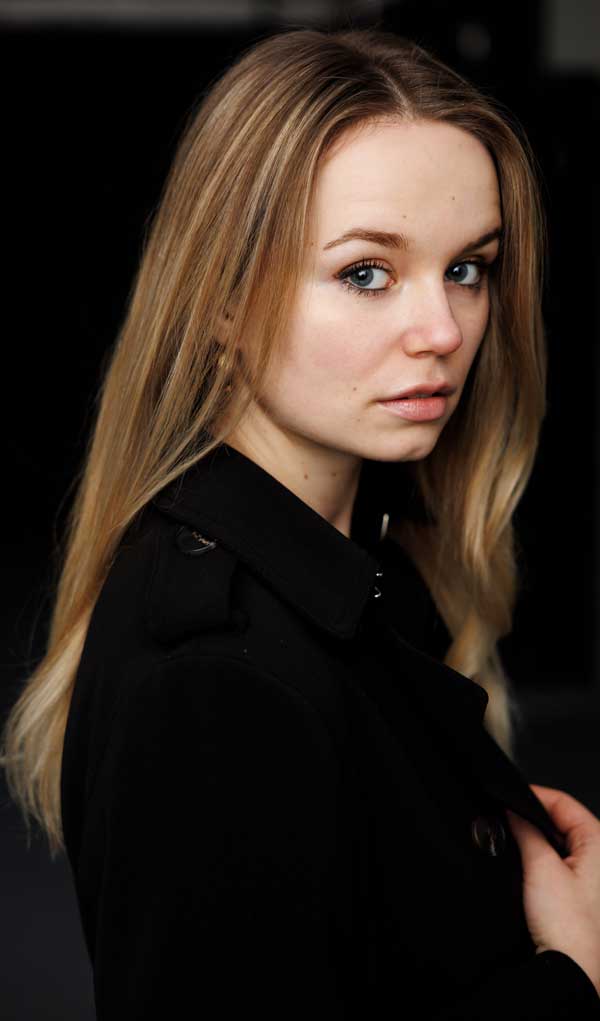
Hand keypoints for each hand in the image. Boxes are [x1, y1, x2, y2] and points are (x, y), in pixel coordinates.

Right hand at [505, 784, 599, 996]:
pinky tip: (527, 871)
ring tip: (516, 848)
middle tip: (506, 822)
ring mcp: (590, 877)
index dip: (533, 796)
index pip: (563, 802)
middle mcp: (599, 858)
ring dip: (535, 843)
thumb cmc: (568, 927)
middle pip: (560, 821)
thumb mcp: (540, 867)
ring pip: (557, 843)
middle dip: (532, 820)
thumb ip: (525, 832)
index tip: (507, 796)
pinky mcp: (579, 894)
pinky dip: (540, 862)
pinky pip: (557, 864)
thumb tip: (513, 812)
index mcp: (599, 843)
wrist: (569, 970)